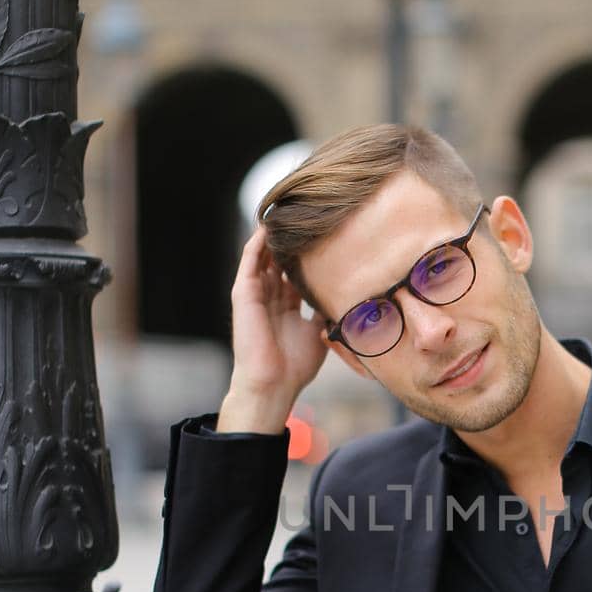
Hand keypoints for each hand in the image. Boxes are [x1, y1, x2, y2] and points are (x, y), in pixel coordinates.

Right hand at [219, 225, 330, 432]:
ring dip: (273, 233)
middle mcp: (270, 295)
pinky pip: (250, 260)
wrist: (273, 384)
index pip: (297, 270)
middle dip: (292, 238)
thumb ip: (325, 310)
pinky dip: (258, 241)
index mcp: (287, 304)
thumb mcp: (319, 332)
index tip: (325, 232)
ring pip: (264, 254)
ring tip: (287, 207)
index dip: (309, 253)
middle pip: (280, 257)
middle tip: (307, 210)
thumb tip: (347, 293)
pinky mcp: (244, 292)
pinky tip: (268, 224)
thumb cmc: (295, 366)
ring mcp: (256, 292)